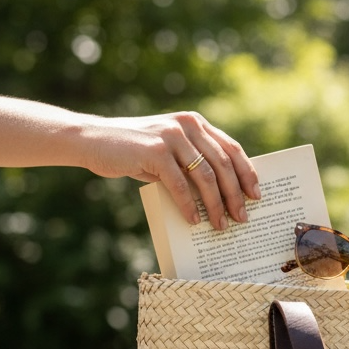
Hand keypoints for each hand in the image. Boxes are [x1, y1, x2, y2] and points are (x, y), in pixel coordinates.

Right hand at [85, 111, 259, 229]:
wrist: (92, 140)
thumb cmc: (133, 151)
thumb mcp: (169, 151)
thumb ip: (192, 162)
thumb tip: (222, 195)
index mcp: (195, 123)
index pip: (231, 149)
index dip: (248, 173)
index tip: (257, 195)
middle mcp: (187, 126)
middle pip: (223, 166)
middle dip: (235, 195)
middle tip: (243, 218)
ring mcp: (171, 137)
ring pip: (206, 177)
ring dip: (215, 205)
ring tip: (221, 225)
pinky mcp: (155, 152)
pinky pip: (180, 185)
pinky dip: (189, 205)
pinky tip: (193, 221)